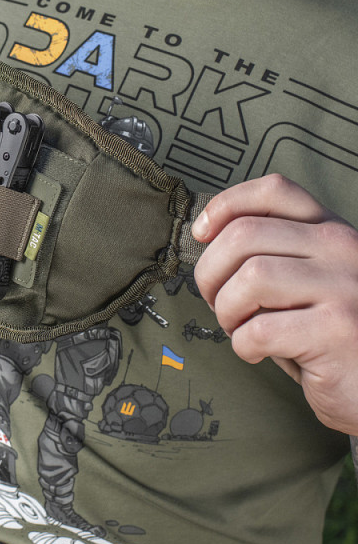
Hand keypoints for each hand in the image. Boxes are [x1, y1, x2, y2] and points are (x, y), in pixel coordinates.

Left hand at [192, 173, 357, 434]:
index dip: (224, 206)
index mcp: (332, 230)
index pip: (274, 190)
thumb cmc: (328, 337)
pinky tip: (258, 352)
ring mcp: (344, 287)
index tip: (201, 234)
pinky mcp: (338, 331)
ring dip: (227, 309)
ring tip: (239, 328)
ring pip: (250, 277)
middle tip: (216, 301)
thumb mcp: (307, 281)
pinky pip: (260, 329)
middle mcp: (343, 249)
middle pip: (245, 235)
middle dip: (210, 272)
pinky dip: (243, 344)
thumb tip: (206, 237)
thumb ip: (272, 253)